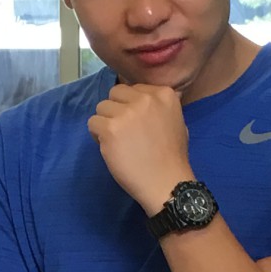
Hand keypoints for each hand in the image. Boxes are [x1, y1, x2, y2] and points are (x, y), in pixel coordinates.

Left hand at [88, 84, 193, 210]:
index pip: (134, 89)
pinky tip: (110, 147)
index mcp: (164, 94)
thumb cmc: (173, 157)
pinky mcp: (110, 129)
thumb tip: (149, 97)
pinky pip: (92, 123)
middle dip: (116, 110)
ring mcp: (126, 113)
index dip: (131, 106)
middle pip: (115, 93)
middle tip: (123, 130)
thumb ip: (161, 107)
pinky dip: (97, 136)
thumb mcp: (178, 122)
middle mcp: (145, 99)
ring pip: (101, 107)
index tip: (136, 123)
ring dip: (105, 123)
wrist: (166, 182)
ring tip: (117, 141)